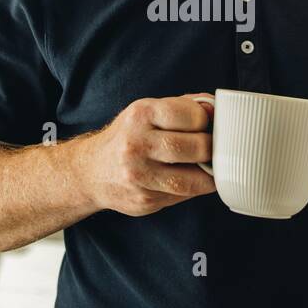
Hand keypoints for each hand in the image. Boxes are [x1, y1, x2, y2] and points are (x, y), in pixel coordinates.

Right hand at [75, 95, 215, 215]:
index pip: (190, 115)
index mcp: (141, 115)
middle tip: (210, 148)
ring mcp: (139, 176)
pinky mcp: (143, 201)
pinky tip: (189, 179)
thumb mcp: (147, 112)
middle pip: (195, 148)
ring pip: (191, 180)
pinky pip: (182, 196)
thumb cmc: (128, 137)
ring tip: (207, 166)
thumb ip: (183, 106)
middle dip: (210, 148)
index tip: (206, 124)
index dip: (206, 120)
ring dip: (207, 174)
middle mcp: (136, 145)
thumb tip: (216, 109)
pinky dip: (193, 188)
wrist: (91, 171)